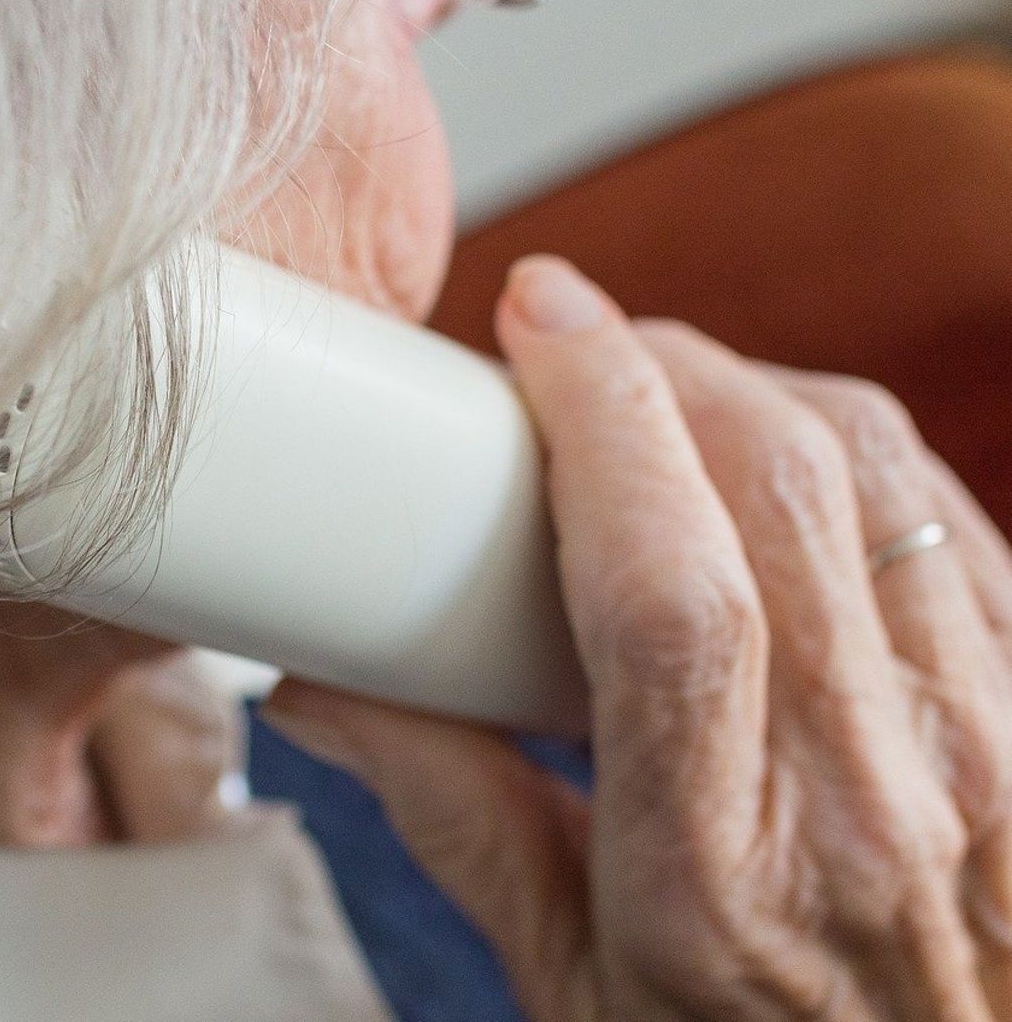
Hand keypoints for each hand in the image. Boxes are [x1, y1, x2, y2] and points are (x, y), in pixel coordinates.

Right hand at [264, 256, 1011, 1019]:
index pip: (666, 589)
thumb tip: (328, 692)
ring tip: (663, 390)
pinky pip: (943, 509)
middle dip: (661, 364)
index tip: (538, 317)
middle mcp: (875, 789)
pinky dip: (845, 443)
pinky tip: (773, 453)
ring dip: (750, 386)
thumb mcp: (573, 983)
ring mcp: (985, 741)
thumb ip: (453, 816)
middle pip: (776, 482)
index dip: (602, 414)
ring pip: (872, 468)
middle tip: (577, 343)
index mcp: (719, 871)